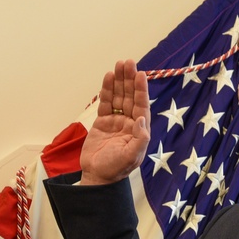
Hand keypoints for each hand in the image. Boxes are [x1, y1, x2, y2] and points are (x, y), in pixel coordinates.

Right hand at [79, 59, 149, 185]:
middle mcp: (129, 122)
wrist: (97, 176)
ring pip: (118, 97)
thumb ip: (140, 139)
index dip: (141, 90)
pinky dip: (107, 90)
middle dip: (129, 80)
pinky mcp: (102, 121)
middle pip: (130, 96)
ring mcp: (116, 120)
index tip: (140, 74)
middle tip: (128, 62)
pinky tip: (108, 77)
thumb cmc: (116, 169)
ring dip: (119, 81)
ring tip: (119, 64)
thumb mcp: (131, 157)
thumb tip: (141, 119)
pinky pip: (106, 102)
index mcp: (139, 129)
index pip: (141, 105)